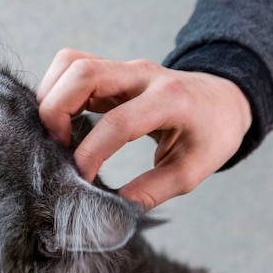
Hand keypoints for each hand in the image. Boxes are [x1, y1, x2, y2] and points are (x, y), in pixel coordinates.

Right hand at [37, 49, 252, 209]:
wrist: (222, 100)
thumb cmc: (209, 135)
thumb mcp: (191, 171)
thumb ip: (152, 191)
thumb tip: (112, 208)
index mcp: (170, 100)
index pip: (117, 123)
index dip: (90, 154)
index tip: (81, 180)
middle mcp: (142, 76)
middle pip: (83, 74)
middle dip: (56, 113)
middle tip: (57, 149)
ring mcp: (124, 68)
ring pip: (71, 64)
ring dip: (51, 99)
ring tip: (56, 135)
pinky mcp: (110, 70)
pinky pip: (70, 67)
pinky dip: (55, 91)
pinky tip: (60, 121)